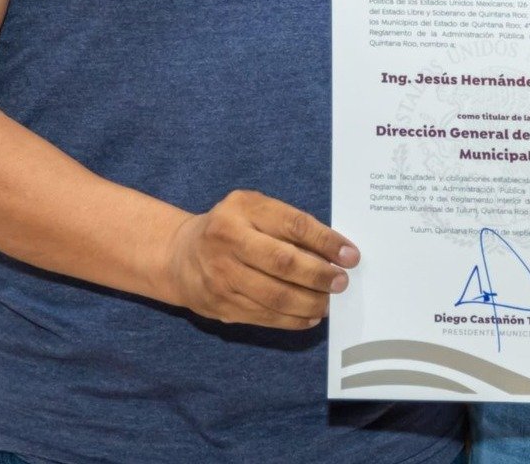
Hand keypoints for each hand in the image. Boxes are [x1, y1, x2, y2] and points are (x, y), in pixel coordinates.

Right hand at [162, 189, 358, 328]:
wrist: (180, 256)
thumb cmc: (230, 226)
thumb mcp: (253, 209)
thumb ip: (287, 223)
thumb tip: (332, 250)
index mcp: (242, 210)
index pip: (293, 225)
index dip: (326, 241)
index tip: (350, 255)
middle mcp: (229, 241)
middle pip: (284, 263)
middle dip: (319, 275)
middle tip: (341, 282)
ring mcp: (222, 276)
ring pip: (275, 296)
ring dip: (309, 302)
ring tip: (329, 302)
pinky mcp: (221, 306)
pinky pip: (264, 316)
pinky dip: (292, 320)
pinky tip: (310, 316)